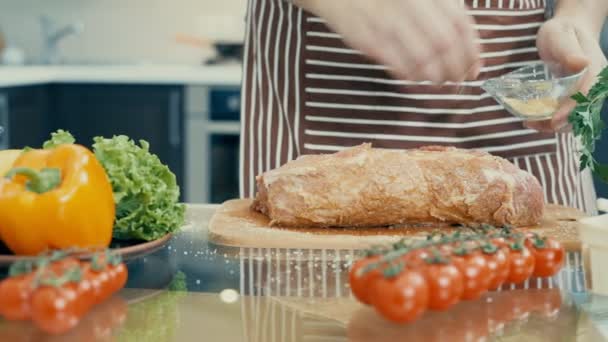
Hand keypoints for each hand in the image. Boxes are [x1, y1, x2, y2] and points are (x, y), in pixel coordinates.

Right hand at [297, 0, 481, 82]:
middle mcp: (408, 3)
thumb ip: (446, 16)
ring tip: (437, 82)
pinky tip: (415, 78)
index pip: (460, 25)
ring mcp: (386, 20)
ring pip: (422, 58)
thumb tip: (471, 57)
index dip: (471, 53)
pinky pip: (395, 64)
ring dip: (434, 76)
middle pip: (444, 44)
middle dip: (454, 69)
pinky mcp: (366, 38)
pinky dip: (410, 76)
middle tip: (456, 81)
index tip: (474, 70)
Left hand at [526, 16, 607, 131]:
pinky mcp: (575, 97)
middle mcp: (595, 85)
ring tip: (530, 123)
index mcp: (597, 71)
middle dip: (560, 123)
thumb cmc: (562, 31)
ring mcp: (586, 92)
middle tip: (533, 124)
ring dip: (554, 125)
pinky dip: (551, 120)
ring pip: (574, 117)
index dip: (571, 110)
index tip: (554, 120)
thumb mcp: (560, 36)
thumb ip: (568, 50)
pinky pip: (566, 113)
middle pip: (583, 112)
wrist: (567, 31)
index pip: (587, 95)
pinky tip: (533, 120)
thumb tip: (581, 63)